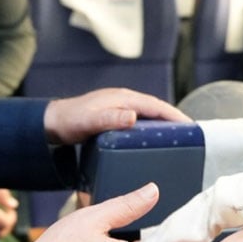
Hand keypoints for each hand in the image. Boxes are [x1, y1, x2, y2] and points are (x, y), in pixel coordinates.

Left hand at [43, 88, 189, 144]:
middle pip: (156, 110)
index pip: (156, 106)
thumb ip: (109, 118)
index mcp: (124, 99)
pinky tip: (152, 142)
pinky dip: (151, 128)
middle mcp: (124, 101)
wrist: (51, 123)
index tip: (191, 127)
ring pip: (149, 115)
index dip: (175, 116)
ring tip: (177, 141)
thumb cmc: (69, 121)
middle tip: (191, 137)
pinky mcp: (115, 117)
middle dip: (174, 120)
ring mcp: (120, 108)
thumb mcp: (89, 121)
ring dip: (163, 125)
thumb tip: (133, 117)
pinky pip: (140, 121)